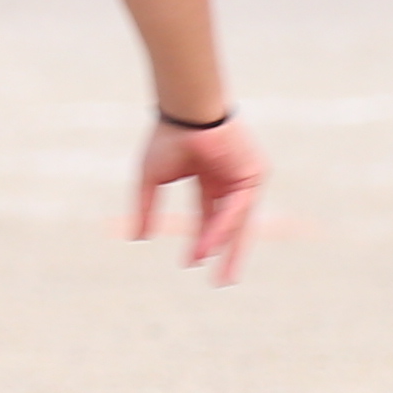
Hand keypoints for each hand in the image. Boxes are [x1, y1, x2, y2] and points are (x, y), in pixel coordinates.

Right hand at [127, 110, 263, 283]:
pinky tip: (212, 245)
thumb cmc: (168, 137)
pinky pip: (240, 209)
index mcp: (209, 174)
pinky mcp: (255, 174)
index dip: (201, 239)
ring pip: (238, 221)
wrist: (187, 110)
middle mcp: (229, 177)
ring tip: (221, 275)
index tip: (191, 263)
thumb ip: (145, 209)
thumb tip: (137, 238)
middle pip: (230, 223)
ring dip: (227, 247)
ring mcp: (244, 176)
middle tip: (222, 282)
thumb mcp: (150, 180)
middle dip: (225, 252)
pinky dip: (225, 227)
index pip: (208, 213)